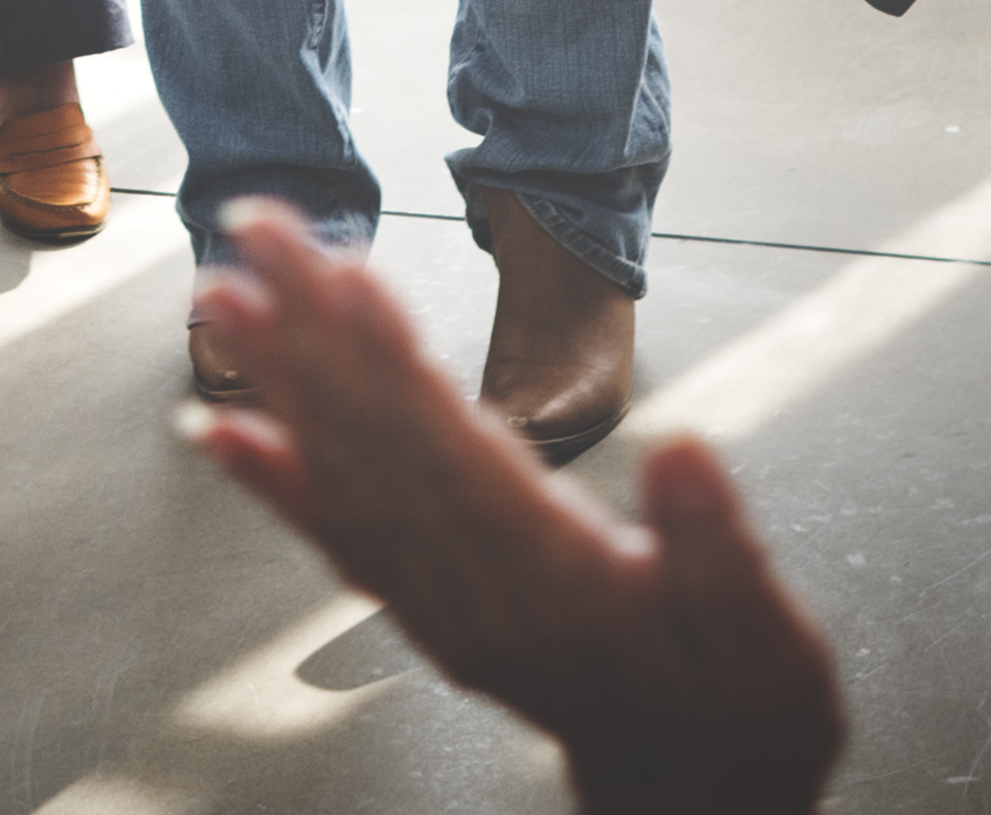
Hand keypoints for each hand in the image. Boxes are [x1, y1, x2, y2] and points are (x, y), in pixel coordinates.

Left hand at [189, 201, 844, 814]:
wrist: (694, 809)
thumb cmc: (740, 721)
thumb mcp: (768, 644)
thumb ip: (720, 550)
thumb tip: (684, 449)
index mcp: (550, 579)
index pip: (450, 449)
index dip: (393, 361)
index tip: (342, 274)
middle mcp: (474, 593)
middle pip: (375, 441)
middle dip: (307, 332)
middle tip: (250, 233)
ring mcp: (443, 607)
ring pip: (345, 476)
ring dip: (279, 382)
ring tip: (222, 300)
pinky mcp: (433, 614)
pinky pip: (342, 538)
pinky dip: (278, 481)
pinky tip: (229, 433)